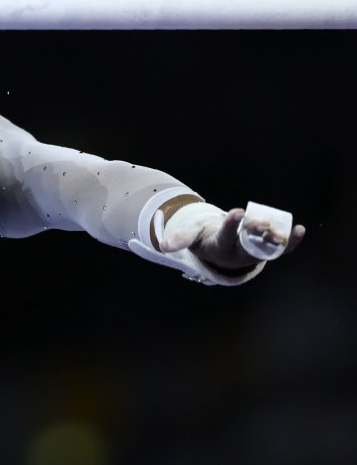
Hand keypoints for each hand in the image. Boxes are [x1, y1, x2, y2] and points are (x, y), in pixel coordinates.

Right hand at [160, 207, 305, 270]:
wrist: (219, 249)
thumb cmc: (203, 237)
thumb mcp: (191, 236)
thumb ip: (179, 239)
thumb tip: (163, 246)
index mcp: (219, 247)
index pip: (226, 237)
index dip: (232, 225)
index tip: (237, 211)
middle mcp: (238, 253)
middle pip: (249, 244)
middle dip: (257, 233)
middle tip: (263, 222)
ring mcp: (254, 253)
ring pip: (266, 247)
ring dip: (276, 240)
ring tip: (283, 231)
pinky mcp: (265, 251)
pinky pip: (280, 250)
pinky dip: (290, 242)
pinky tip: (300, 230)